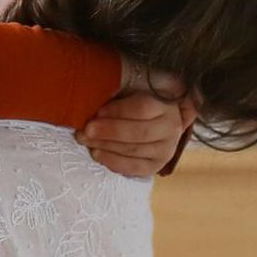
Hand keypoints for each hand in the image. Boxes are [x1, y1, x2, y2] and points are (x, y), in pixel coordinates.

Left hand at [80, 67, 196, 177]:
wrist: (151, 121)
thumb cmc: (134, 101)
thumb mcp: (132, 89)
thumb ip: (120, 88)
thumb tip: (94, 89)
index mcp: (166, 105)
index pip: (143, 108)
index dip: (119, 110)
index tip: (97, 111)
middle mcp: (172, 128)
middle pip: (139, 132)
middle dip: (109, 131)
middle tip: (86, 130)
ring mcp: (166, 150)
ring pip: (133, 151)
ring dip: (105, 146)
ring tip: (84, 140)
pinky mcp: (155, 165)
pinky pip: (133, 168)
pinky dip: (113, 162)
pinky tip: (97, 154)